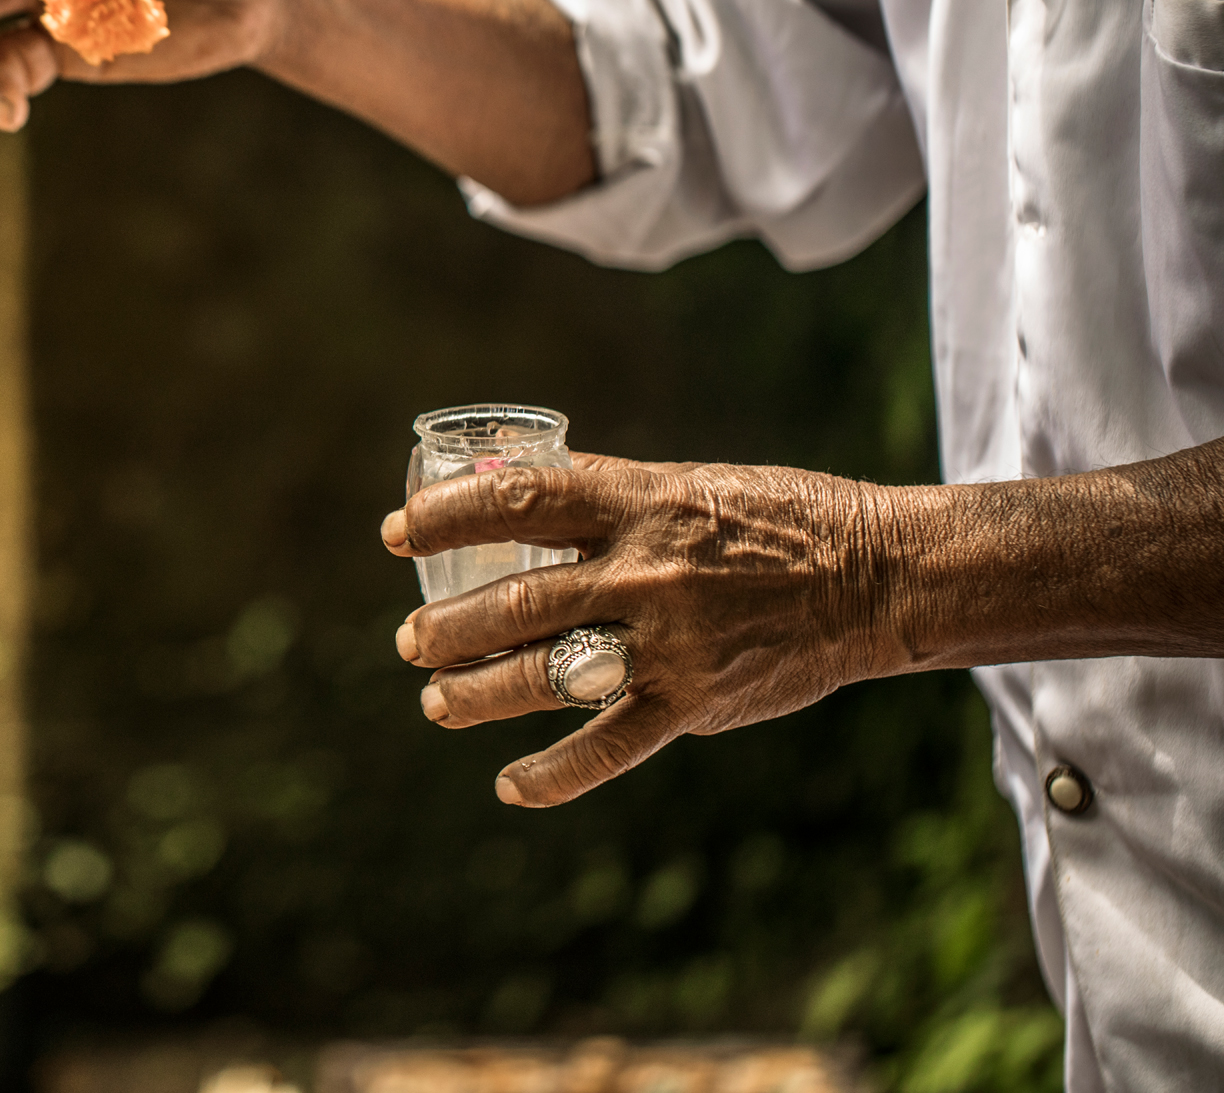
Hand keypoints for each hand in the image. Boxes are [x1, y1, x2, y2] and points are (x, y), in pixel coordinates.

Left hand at [380, 452, 918, 807]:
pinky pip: (607, 746)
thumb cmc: (774, 520)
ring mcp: (666, 641)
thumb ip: (607, 502)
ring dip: (476, 693)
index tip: (395, 535)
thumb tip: (514, 504)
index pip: (518, 499)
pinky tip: (509, 784)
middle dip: (447, 627)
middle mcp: (643, 570)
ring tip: (437, 700)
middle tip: (410, 640)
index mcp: (638, 501)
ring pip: (542, 675)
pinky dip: (552, 773)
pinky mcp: (692, 701)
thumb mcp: (685, 487)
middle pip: (514, 601)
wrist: (874, 575)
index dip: (445, 515)